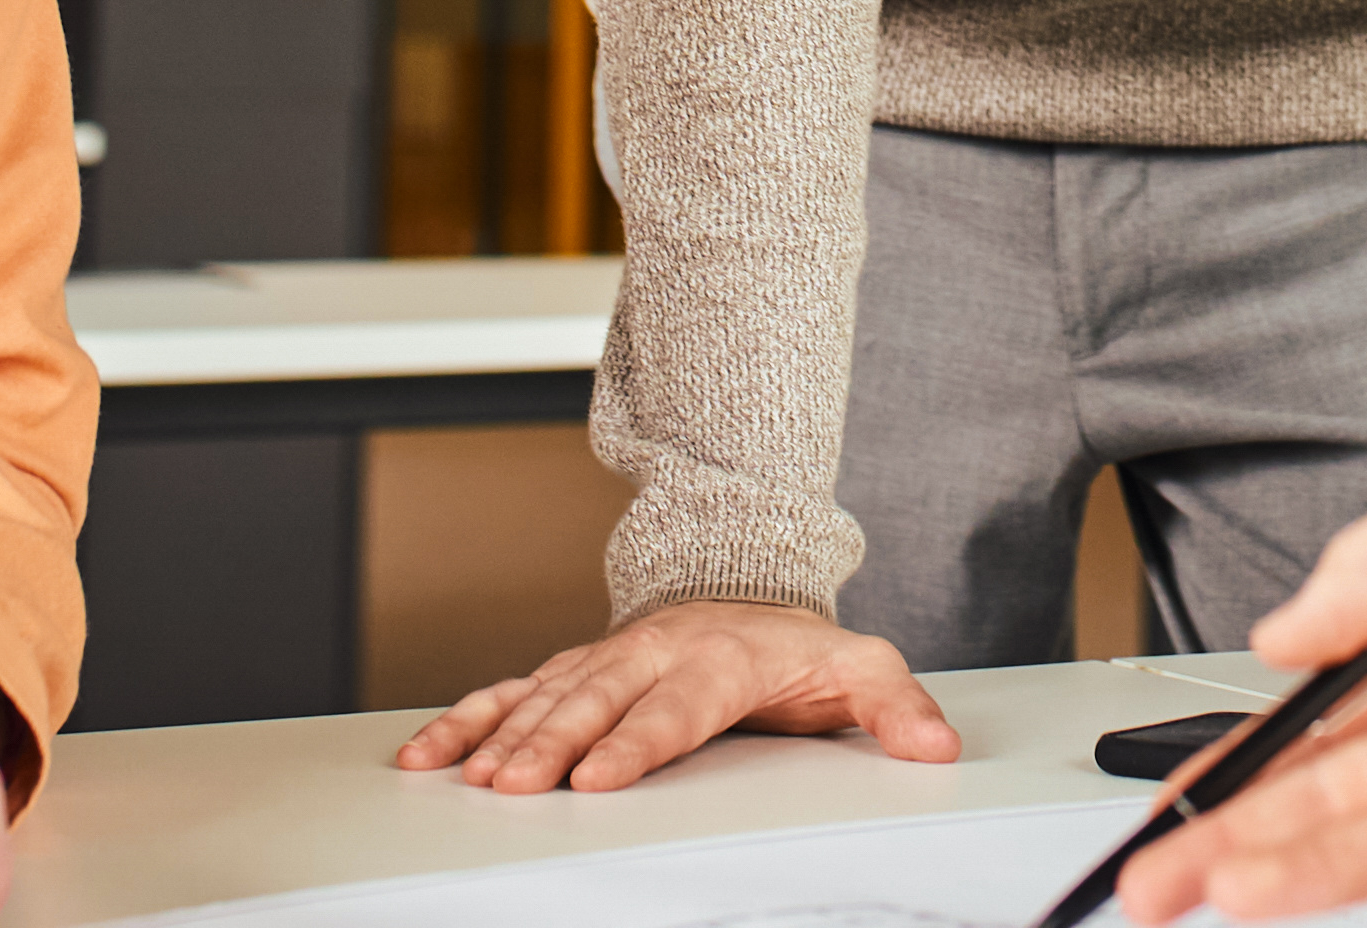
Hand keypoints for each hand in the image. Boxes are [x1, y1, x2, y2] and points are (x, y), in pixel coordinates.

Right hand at [386, 599, 958, 794]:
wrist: (748, 580)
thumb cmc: (798, 645)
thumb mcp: (860, 667)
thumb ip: (895, 707)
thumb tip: (936, 746)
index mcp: (721, 657)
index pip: (675, 706)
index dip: (636, 741)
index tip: (600, 777)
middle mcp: (656, 651)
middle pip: (596, 700)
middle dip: (550, 743)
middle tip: (513, 787)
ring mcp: (610, 657)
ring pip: (546, 693)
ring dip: (500, 734)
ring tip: (461, 776)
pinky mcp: (578, 668)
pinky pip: (513, 689)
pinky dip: (467, 717)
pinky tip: (430, 753)